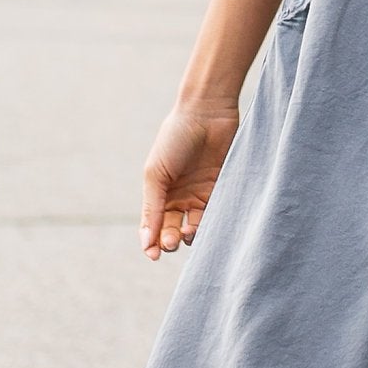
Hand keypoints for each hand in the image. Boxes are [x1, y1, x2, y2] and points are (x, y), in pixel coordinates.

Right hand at [141, 98, 240, 257]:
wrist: (207, 113)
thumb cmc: (175, 140)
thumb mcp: (156, 175)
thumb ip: (152, 208)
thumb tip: (146, 244)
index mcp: (159, 192)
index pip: (153, 226)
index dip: (151, 243)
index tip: (153, 255)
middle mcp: (179, 197)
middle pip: (173, 230)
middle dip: (171, 240)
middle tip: (173, 240)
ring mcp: (200, 194)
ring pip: (195, 227)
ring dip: (191, 236)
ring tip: (190, 230)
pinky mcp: (220, 190)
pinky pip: (214, 215)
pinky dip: (209, 225)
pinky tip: (204, 225)